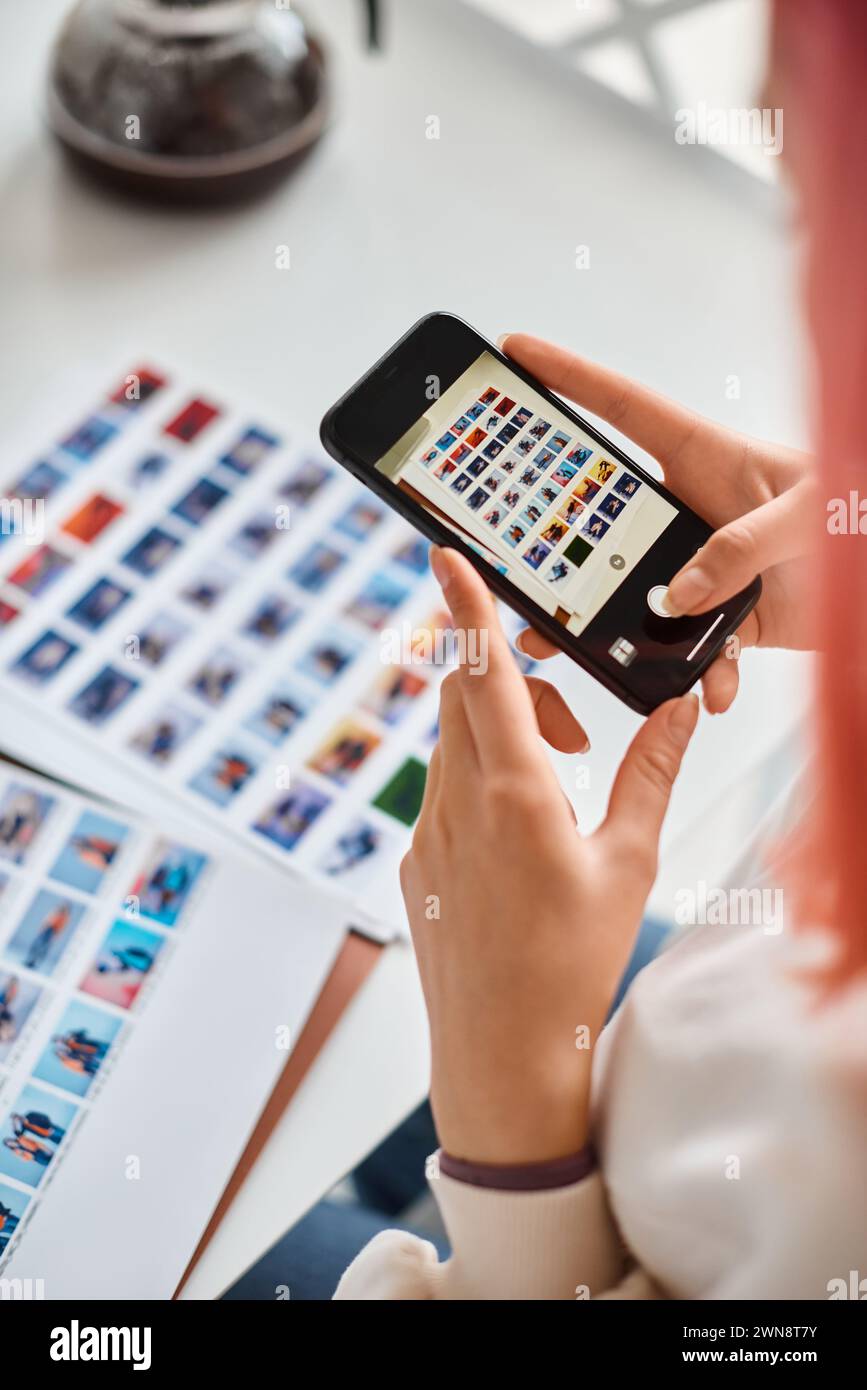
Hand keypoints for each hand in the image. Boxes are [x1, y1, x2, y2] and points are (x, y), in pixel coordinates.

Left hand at [402, 547, 698, 1165]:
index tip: (444, 554)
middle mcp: (455, 803)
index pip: (482, 674)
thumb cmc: (573, 964)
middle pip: (461, 694)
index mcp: (513, 795)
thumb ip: (651, 774)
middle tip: (569, 725)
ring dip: (501, 735)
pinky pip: (441, 790)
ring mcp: (425, 833)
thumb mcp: (628, 864)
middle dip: (509, 677)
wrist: (501, 1056)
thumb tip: (680, 709)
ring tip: (558, 788)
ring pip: (451, 742)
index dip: (466, 606)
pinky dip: (479, 780)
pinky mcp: (414, 862)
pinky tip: (521, 835)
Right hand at [500, 334, 815, 713]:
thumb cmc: (864, 510)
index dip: (567, 377)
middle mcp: (695, 510)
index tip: (516, 352)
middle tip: (507, 552)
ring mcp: (707, 566)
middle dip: (553, 537)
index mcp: (708, 457)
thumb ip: (744, 545)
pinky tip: (713, 690)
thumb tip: (678, 595)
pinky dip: (702, 675)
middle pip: (605, 518)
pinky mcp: (731, 618)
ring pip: (637, 595)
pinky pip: (697, 650)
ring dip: (607, 626)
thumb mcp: (811, 513)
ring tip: (567, 645)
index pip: (623, 410)